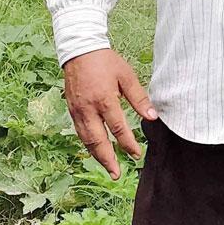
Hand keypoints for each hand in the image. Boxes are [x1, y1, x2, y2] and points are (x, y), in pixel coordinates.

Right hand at [61, 48, 156, 178]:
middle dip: (108, 159)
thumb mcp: (126, 76)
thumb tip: (152, 117)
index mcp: (104, 99)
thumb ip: (139, 98)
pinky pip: (79, 132)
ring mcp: (77, 110)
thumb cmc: (105, 61)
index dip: (128, 143)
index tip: (136, 154)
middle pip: (98, 140)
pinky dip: (88, 144)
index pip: (118, 128)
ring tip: (108, 167)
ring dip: (97, 156)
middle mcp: (88, 108)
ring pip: (86, 139)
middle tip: (117, 174)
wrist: (79, 50)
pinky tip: (95, 151)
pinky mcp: (72, 110)